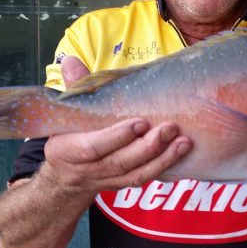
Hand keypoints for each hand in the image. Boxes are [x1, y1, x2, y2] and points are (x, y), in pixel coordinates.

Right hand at [41, 56, 191, 194]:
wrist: (63, 177)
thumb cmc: (66, 135)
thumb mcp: (64, 114)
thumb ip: (73, 88)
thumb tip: (71, 60)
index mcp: (66, 150)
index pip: (93, 148)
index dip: (117, 137)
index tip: (140, 122)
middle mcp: (85, 171)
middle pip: (119, 163)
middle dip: (147, 147)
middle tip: (170, 128)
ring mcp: (104, 182)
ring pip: (135, 175)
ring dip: (162, 159)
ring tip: (183, 142)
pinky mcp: (120, 186)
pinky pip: (142, 180)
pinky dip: (163, 168)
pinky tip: (180, 154)